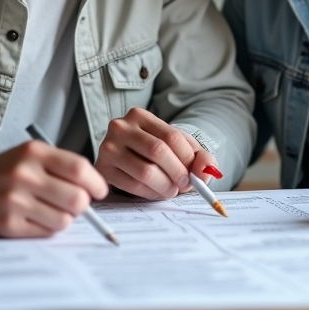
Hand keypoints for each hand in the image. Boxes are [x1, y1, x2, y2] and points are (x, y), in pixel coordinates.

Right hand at [0, 141, 108, 237]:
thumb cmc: (5, 171)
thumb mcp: (31, 155)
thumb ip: (63, 166)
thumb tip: (95, 191)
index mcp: (33, 153)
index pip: (80, 169)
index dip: (96, 183)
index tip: (99, 191)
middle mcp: (23, 175)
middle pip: (77, 199)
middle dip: (82, 205)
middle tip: (74, 203)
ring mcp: (14, 201)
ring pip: (64, 220)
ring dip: (64, 218)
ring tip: (50, 210)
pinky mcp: (7, 224)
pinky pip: (46, 233)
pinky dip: (47, 228)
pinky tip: (34, 218)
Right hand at [96, 107, 216, 199]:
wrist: (128, 159)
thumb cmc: (158, 152)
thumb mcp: (181, 148)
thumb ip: (201, 158)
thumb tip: (206, 171)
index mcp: (139, 115)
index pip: (171, 136)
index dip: (187, 159)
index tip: (194, 174)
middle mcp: (120, 127)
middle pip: (158, 152)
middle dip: (178, 173)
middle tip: (184, 185)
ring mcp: (108, 148)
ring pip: (146, 172)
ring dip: (166, 187)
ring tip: (171, 189)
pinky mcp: (103, 170)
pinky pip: (133, 186)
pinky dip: (151, 193)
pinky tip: (156, 191)